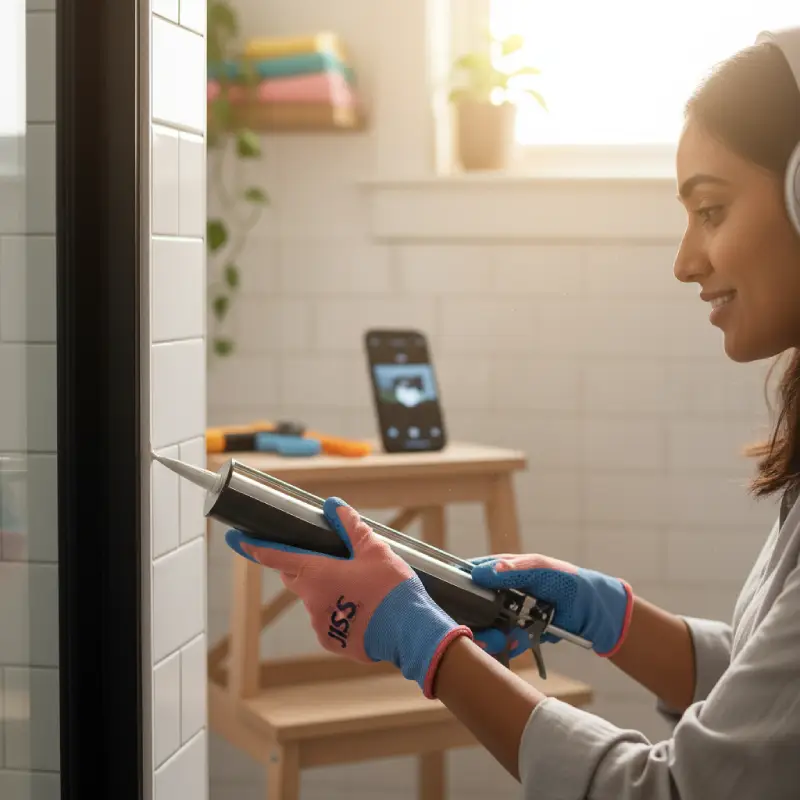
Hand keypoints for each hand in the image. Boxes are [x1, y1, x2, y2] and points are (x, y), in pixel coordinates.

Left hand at [224, 497, 472, 697]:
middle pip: (296, 577)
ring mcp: (320, 625)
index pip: (276, 556)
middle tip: (332, 561)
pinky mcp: (332, 643)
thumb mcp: (375, 550)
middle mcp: (311, 600)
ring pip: (315, 600)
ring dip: (328, 592)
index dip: (256, 546)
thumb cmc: (392, 589)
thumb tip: (334, 505)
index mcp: (316, 573)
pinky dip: (339, 614)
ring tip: (361, 589)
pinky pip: (328, 621)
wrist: (410, 633)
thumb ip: (351, 527)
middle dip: (306, 567)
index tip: (238, 539)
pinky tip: (363, 610)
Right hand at [469, 554, 633, 656]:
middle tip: (472, 628)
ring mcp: (513, 612)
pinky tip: (510, 647)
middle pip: (477, 603)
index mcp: (507, 569)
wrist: (597, 615)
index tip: (447, 594)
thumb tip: (482, 573)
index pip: (475, 572)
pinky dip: (506, 645)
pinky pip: (505, 640)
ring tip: (496, 640)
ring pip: (488, 625)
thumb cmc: (569, 582)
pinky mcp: (522, 631)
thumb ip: (515, 570)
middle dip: (473, 617)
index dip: (460, 582)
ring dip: (490, 635)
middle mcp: (505, 590)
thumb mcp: (542, 570)